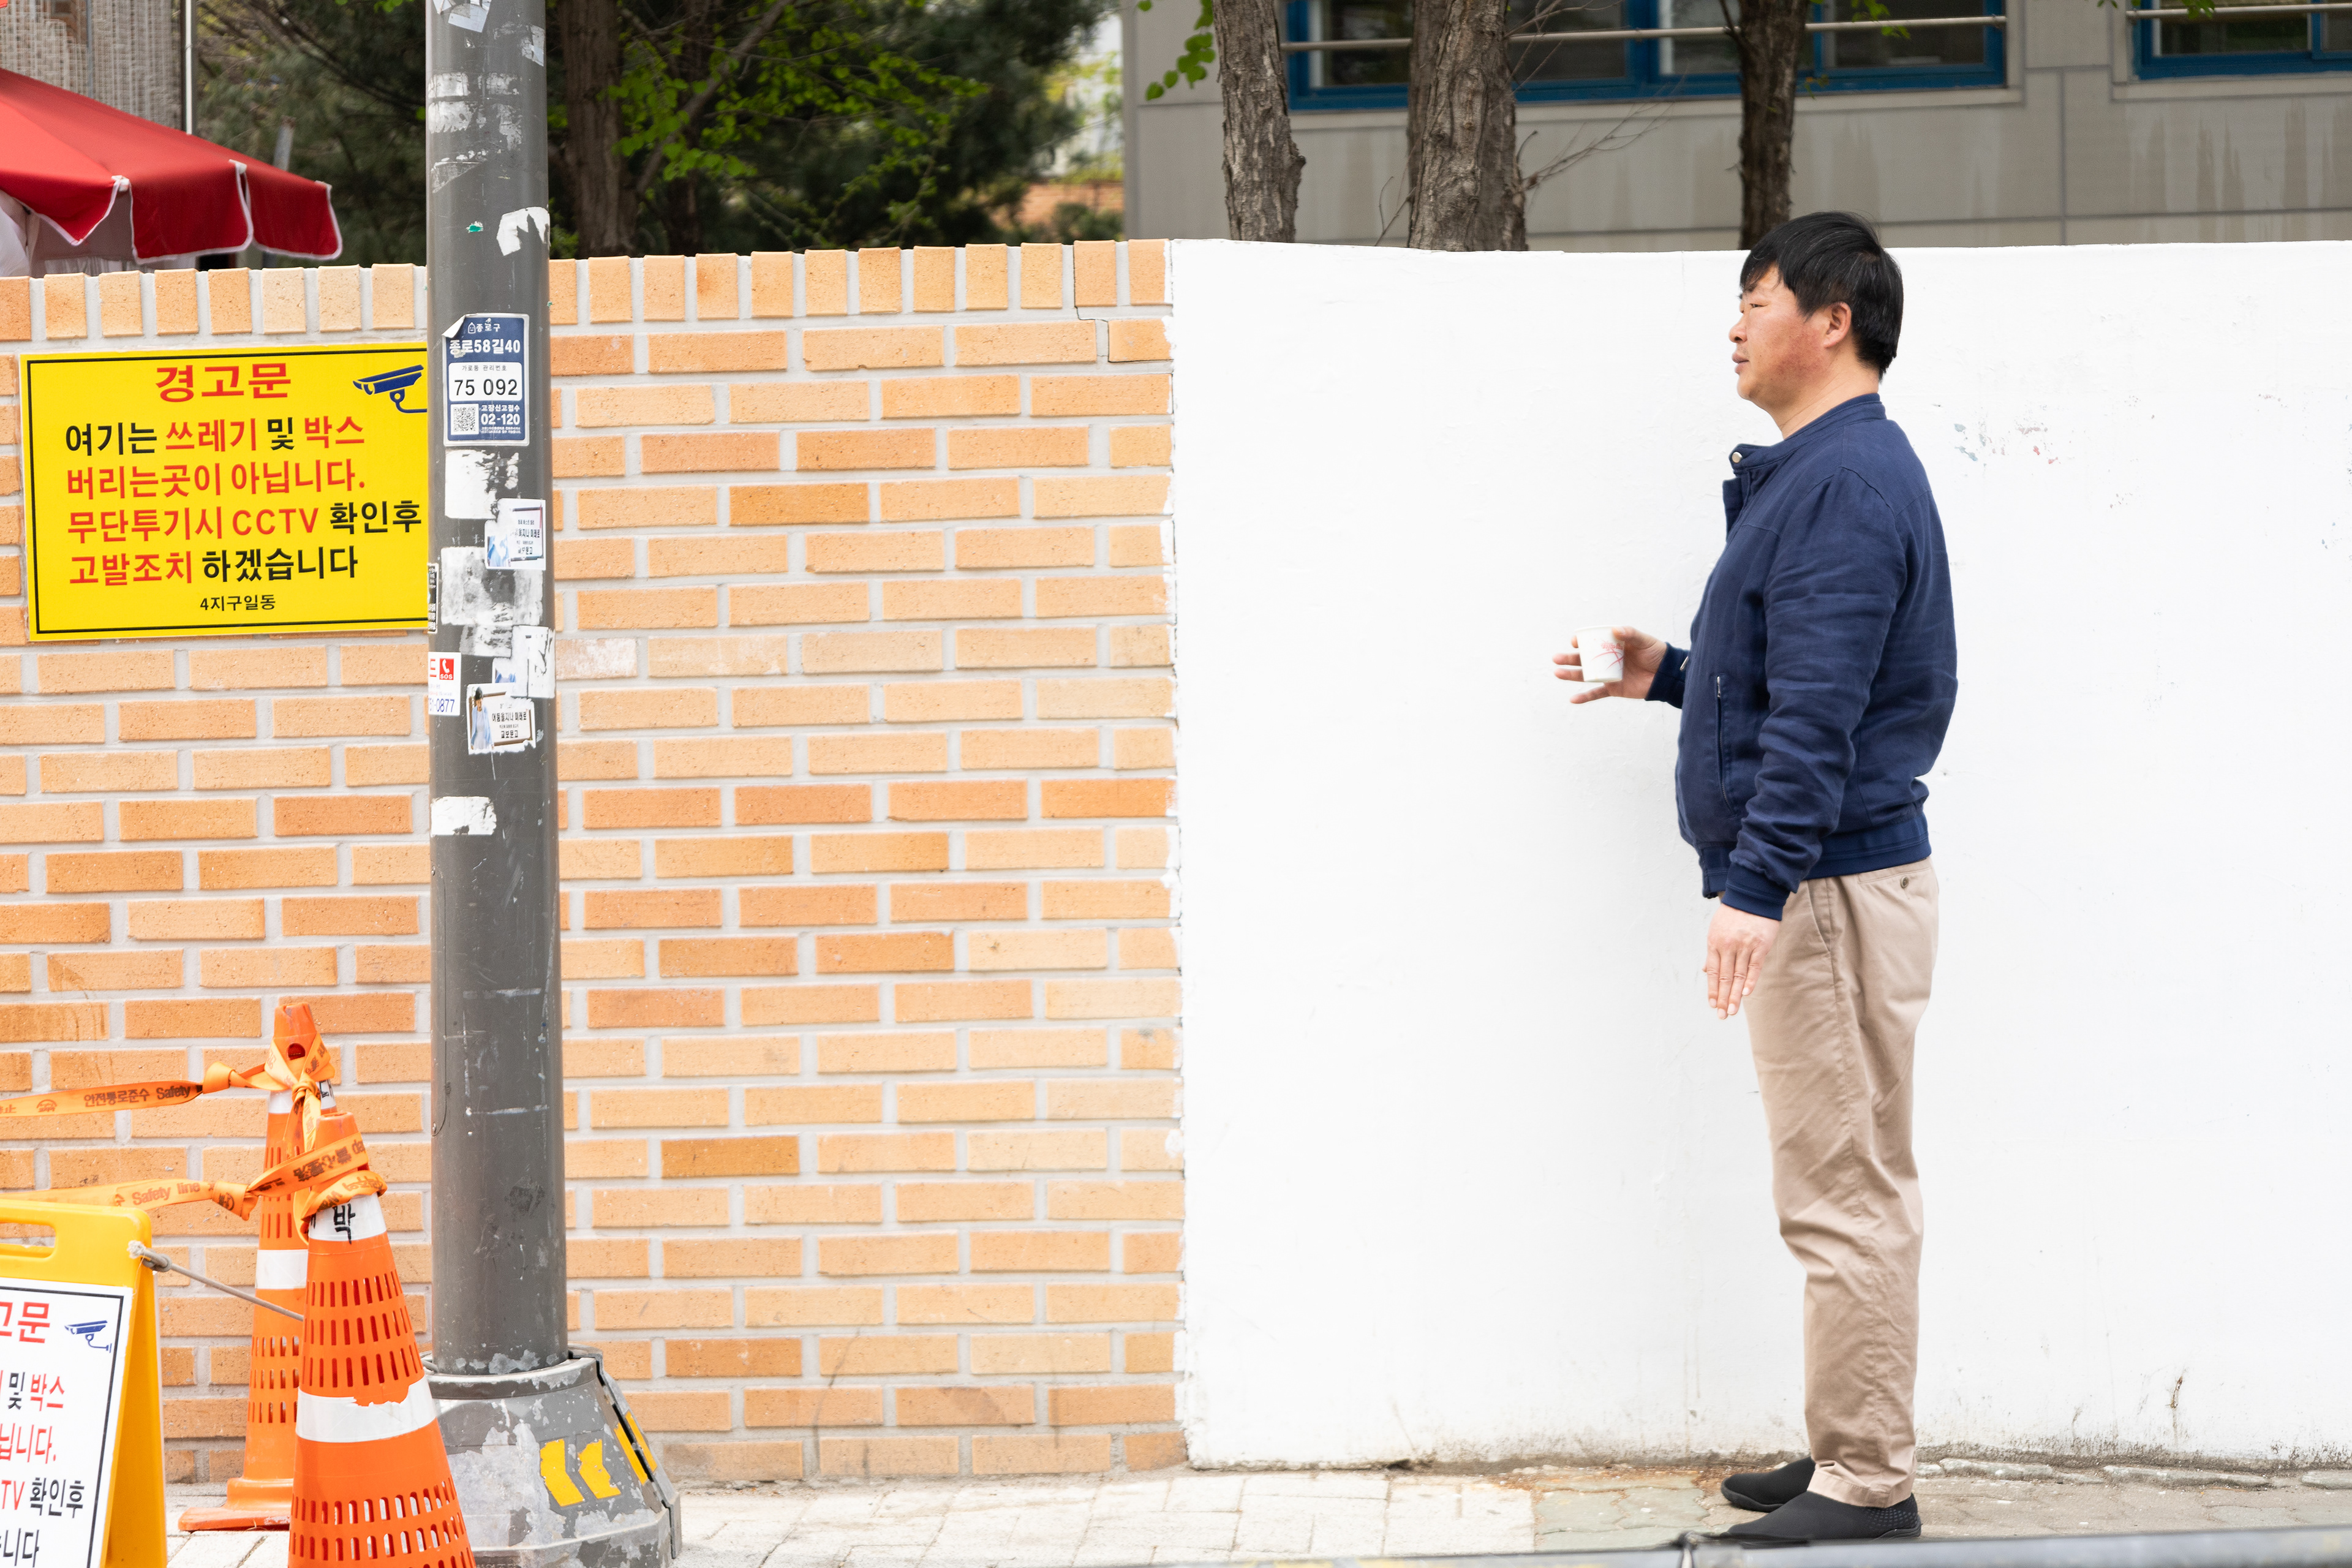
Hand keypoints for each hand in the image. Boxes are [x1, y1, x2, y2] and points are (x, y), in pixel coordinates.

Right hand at [1553, 626, 1666, 702]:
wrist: (1666, 675)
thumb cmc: (1656, 654)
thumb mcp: (1644, 641)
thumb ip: (1630, 634)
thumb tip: (1615, 629)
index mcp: (1613, 646)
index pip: (1593, 642)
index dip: (1582, 641)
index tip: (1575, 642)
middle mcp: (1608, 660)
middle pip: (1584, 659)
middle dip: (1569, 659)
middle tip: (1556, 658)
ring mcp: (1609, 675)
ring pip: (1586, 675)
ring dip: (1571, 675)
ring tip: (1557, 673)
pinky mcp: (1613, 689)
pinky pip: (1596, 693)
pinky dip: (1585, 697)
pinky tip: (1572, 699)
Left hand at [1702, 903, 1778, 1019]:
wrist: (1752, 896)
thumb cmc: (1733, 915)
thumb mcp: (1716, 930)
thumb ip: (1713, 952)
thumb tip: (1706, 971)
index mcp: (1714, 943)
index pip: (1713, 972)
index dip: (1713, 990)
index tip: (1713, 1005)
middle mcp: (1727, 946)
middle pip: (1725, 977)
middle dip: (1724, 998)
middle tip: (1723, 1015)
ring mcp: (1744, 946)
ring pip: (1739, 975)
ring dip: (1736, 995)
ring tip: (1733, 1011)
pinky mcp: (1760, 945)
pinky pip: (1755, 966)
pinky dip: (1750, 980)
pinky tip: (1747, 993)